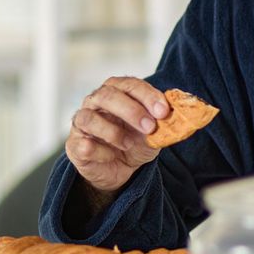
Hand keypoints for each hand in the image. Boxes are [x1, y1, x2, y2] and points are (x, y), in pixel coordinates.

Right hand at [65, 76, 167, 193]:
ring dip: (113, 132)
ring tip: (128, 144)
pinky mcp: (75, 144)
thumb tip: (178, 114)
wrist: (120, 170)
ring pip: (88, 117)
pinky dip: (102, 151)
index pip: (130, 84)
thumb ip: (164, 121)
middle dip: (131, 111)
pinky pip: (84, 144)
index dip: (147, 96)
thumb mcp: (155, 132)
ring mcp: (81, 122)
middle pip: (107, 95)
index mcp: (117, 91)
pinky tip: (112, 155)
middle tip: (150, 127)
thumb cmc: (136, 141)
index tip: (163, 111)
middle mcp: (95, 101)